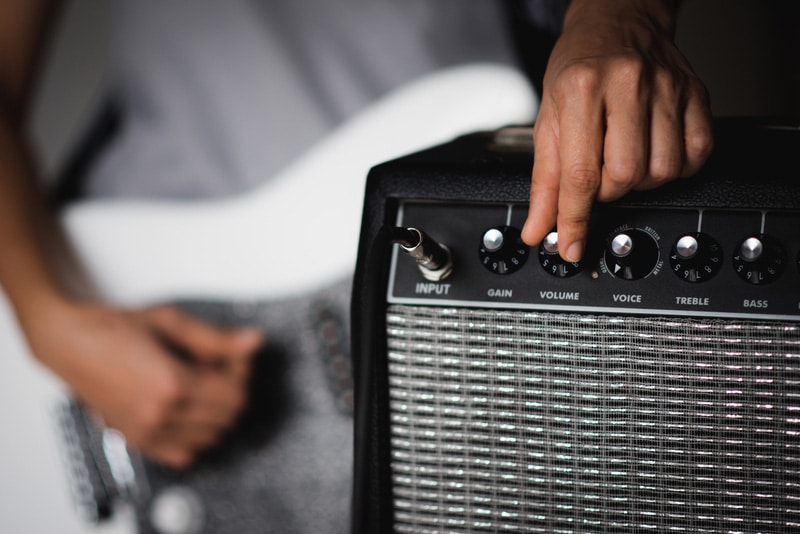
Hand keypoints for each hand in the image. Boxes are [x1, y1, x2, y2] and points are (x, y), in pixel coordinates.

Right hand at [26, 302, 263, 468]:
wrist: (69, 343)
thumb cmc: (114, 328)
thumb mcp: (171, 322)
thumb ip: (217, 338)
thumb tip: (254, 341)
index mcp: (172, 383)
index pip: (236, 395)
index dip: (242, 373)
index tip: (232, 357)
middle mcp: (161, 414)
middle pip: (228, 417)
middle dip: (231, 391)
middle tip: (216, 367)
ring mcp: (147, 432)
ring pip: (211, 437)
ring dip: (216, 413)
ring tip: (198, 385)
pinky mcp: (137, 441)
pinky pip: (185, 453)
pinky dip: (196, 435)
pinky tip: (187, 409)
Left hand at [521, 0, 713, 261]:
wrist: (617, 20)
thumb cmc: (577, 68)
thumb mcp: (548, 118)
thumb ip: (544, 179)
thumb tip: (539, 228)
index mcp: (580, 89)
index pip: (579, 172)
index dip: (574, 218)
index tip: (571, 246)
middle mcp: (627, 84)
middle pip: (625, 176)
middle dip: (607, 191)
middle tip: (598, 173)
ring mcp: (667, 87)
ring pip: (661, 171)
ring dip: (639, 182)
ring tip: (625, 158)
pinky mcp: (697, 93)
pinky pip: (695, 155)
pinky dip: (675, 168)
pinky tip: (655, 152)